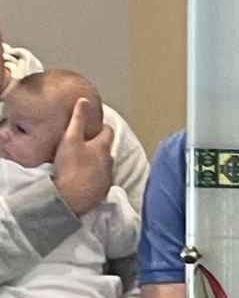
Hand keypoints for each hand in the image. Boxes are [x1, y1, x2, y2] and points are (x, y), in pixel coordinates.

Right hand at [51, 99, 113, 214]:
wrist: (70, 197)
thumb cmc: (70, 165)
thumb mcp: (70, 138)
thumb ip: (78, 119)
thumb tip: (84, 100)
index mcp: (103, 147)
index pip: (108, 131)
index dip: (101, 127)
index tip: (93, 127)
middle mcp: (110, 161)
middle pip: (107, 149)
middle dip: (99, 145)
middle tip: (86, 144)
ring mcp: (108, 177)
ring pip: (105, 165)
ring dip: (98, 162)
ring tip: (84, 161)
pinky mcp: (103, 191)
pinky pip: (102, 180)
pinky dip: (96, 176)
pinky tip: (86, 177)